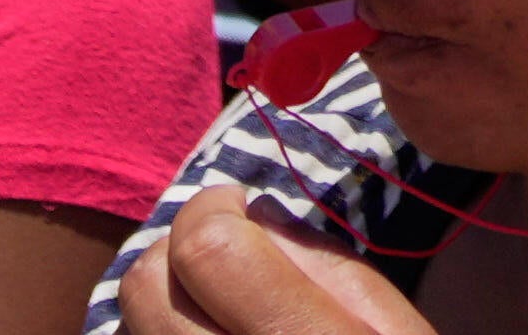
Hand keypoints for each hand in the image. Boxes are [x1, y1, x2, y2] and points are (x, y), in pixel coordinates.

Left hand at [128, 186, 445, 333]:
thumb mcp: (399, 333)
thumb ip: (330, 268)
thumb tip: (252, 211)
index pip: (206, 249)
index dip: (214, 207)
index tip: (237, 205)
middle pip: (143, 287)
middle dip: (176, 248)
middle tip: (223, 252)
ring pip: (129, 325)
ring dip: (165, 298)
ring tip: (218, 303)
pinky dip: (162, 333)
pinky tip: (207, 334)